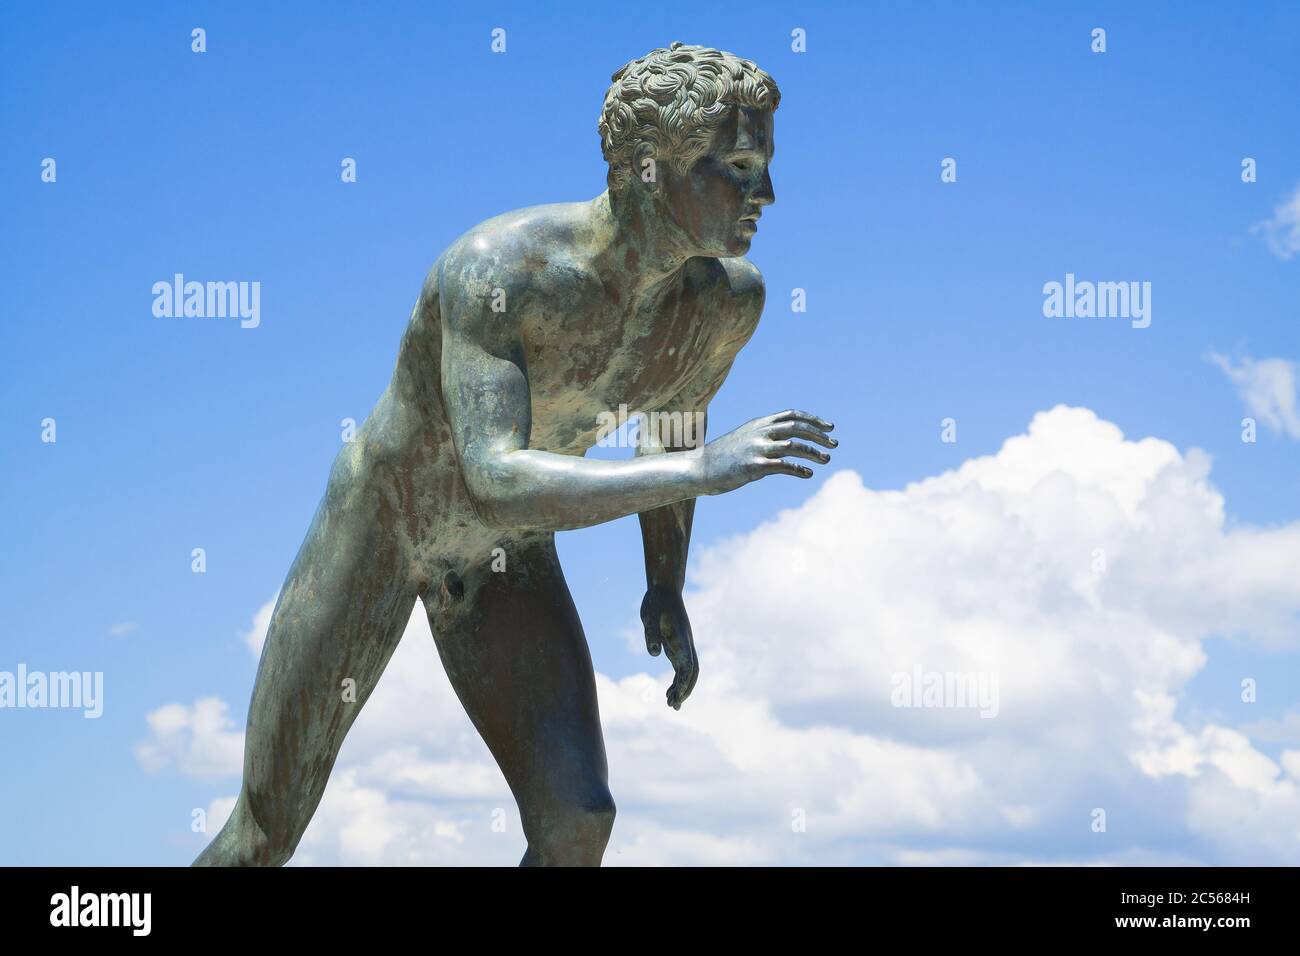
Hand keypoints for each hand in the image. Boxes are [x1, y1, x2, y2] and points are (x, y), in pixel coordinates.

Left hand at [640, 584, 697, 709]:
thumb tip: (654, 653)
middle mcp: (685, 645)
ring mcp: (681, 646)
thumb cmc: (657, 601)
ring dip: (681, 688)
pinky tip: (668, 691)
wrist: (664, 589)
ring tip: (671, 704)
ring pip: (686, 672)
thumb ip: (651, 633)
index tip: (676, 697)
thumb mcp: (650, 615)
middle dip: (685, 690)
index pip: (687, 666)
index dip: (683, 683)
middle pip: (691, 672)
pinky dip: (676, 680)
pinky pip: (679, 668)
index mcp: (681, 640)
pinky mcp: (674, 645)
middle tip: (674, 705)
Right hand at [698, 409, 835, 494]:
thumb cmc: (724, 456)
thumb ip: (766, 437)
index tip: (829, 427)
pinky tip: (808, 474)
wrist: (700, 468)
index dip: (813, 419)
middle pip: (796, 428)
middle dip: (818, 435)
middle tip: (834, 444)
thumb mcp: (745, 439)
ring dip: (813, 452)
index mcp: (759, 423)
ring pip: (793, 446)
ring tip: (826, 459)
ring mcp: (756, 448)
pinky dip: (798, 469)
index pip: (792, 415)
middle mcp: (759, 432)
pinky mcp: (753, 466)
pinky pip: (782, 466)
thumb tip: (790, 444)